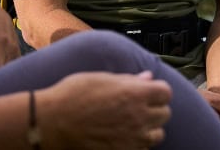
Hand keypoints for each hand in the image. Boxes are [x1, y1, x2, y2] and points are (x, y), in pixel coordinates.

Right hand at [38, 71, 171, 148]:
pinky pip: (143, 149)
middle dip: (155, 108)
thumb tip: (147, 78)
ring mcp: (133, 139)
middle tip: (139, 106)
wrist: (53, 123)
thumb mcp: (101, 78)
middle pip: (165, 113)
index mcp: (135, 93)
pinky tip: (124, 136)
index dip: (157, 90)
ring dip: (149, 128)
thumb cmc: (73, 95)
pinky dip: (138, 143)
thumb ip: (129, 80)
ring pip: (157, 134)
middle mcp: (139, 117)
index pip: (165, 92)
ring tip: (133, 123)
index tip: (148, 90)